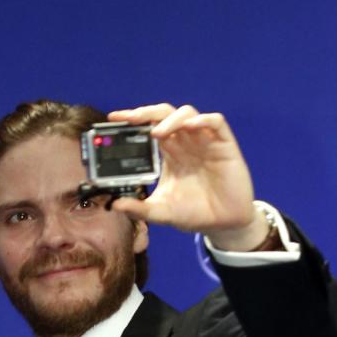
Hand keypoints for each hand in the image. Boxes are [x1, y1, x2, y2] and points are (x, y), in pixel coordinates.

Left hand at [105, 103, 268, 247]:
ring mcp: (204, 141)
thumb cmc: (194, 213)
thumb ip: (139, 209)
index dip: (133, 119)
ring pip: (187, 114)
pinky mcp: (224, 145)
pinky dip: (202, 120)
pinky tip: (190, 127)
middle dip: (146, 112)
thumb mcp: (162, 213)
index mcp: (169, 154)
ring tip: (157, 134)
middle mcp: (185, 143)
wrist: (222, 224)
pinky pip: (215, 122)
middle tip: (129, 119)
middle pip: (165, 115)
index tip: (113, 119)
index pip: (149, 128)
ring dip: (171, 119)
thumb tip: (114, 205)